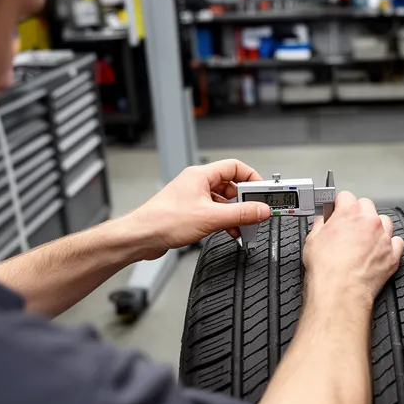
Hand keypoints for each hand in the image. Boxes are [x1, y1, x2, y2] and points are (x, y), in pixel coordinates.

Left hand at [127, 159, 271, 259]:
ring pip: (223, 200)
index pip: (235, 167)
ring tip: (242, 225)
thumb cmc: (164, 221)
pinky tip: (229, 231)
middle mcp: (197, 183)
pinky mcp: (190, 211)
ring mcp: (193, 197)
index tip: (262, 191)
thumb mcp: (211, 217)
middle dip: (244, 200)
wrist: (142, 237)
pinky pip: (214, 211)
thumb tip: (261, 210)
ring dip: (234, 213)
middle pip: (231, 185)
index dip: (251, 177)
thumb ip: (240, 214)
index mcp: (201, 175)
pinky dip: (224, 220)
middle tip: (255, 211)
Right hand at [303, 192, 403, 308]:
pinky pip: (396, 242)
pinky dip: (389, 245)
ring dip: (375, 227)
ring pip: (384, 222)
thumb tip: (322, 223)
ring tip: (364, 239)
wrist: (340, 290)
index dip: (339, 205)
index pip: (346, 197)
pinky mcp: (393, 254)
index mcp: (350, 212)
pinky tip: (378, 251)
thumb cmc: (327, 268)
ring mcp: (384, 237)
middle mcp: (370, 221)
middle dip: (358, 214)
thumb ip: (320, 225)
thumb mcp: (312, 240)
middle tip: (349, 227)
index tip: (338, 211)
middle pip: (367, 206)